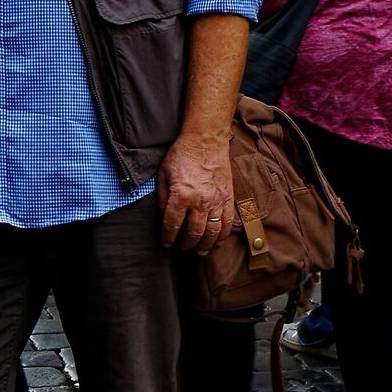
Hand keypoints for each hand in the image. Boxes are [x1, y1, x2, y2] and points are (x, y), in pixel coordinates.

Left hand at [158, 134, 234, 254]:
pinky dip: (223, 235)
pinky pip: (227, 222)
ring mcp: (216, 201)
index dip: (168, 238)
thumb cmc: (182, 154)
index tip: (166, 244)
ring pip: (212, 231)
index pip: (172, 225)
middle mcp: (200, 202)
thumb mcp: (163, 174)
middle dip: (187, 244)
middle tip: (183, 248)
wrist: (206, 140)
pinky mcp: (228, 197)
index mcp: (181, 196)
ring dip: (205, 245)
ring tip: (200, 251)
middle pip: (193, 232)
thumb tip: (163, 216)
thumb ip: (162, 197)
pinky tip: (218, 242)